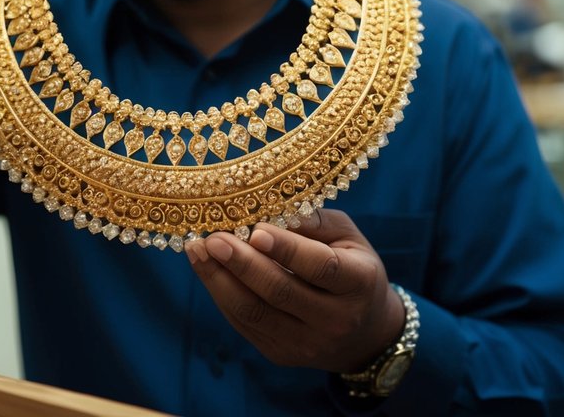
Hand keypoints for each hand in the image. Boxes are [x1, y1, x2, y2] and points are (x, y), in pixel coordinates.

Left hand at [186, 208, 405, 372]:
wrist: (365, 334)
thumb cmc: (353, 268)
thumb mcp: (347, 237)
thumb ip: (312, 222)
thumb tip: (268, 209)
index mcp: (359, 283)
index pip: (320, 266)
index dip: (286, 249)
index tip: (255, 230)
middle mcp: (335, 320)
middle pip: (280, 292)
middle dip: (241, 263)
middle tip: (213, 238)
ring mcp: (307, 343)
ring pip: (255, 313)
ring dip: (220, 280)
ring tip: (197, 251)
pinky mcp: (282, 355)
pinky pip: (245, 324)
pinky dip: (222, 295)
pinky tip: (208, 270)